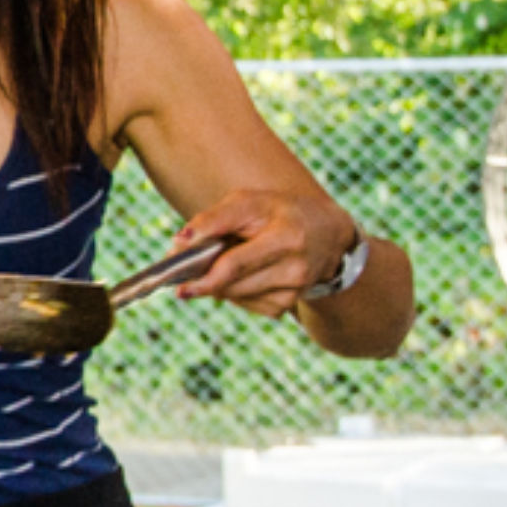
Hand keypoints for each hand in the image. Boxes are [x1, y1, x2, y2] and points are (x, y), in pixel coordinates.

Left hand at [173, 190, 361, 317]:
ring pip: (236, 295)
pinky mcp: (290, 302)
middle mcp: (294, 265)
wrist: (328, 234)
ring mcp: (295, 288)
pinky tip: (244, 276)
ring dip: (217, 285)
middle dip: (202, 281)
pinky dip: (236, 292)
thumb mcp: (249, 202)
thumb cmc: (279, 212)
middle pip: (232, 282)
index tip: (178, 285)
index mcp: (285, 235)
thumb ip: (214, 220)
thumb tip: (179, 243)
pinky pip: (248, 304)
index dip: (205, 275)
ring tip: (218, 266)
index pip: (236, 262)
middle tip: (182, 280)